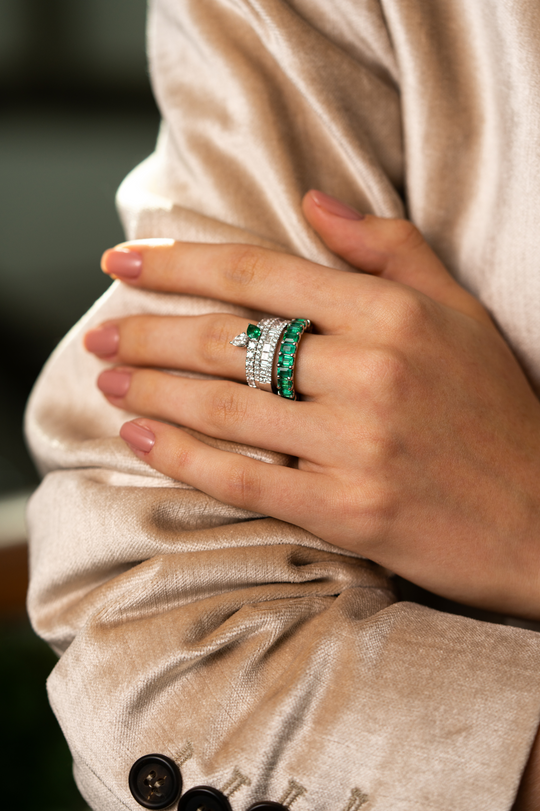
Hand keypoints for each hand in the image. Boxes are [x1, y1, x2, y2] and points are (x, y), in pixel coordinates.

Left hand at [85, 190, 539, 618]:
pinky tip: (140, 434)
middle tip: (100, 330)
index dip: (182, 263)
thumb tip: (314, 202)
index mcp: (393, 313)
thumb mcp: (457, 311)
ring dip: (153, 387)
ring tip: (107, 376)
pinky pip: (244, 478)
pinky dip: (183, 457)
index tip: (127, 262)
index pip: (261, 273)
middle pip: (229, 338)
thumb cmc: (497, 410)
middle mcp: (372, 371)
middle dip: (148, 329)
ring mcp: (358, 444)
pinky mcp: (347, 510)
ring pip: (225, 406)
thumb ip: (387, 249)